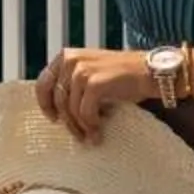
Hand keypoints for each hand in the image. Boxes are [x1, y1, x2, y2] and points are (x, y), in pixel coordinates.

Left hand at [35, 48, 149, 143]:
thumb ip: (73, 82)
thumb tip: (59, 110)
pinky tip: (99, 132)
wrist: (150, 71)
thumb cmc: (123, 76)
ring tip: (91, 137)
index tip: (54, 119)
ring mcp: (81, 70)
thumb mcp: (91, 72)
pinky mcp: (94, 83)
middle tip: (79, 136)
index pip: (43, 83)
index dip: (46, 104)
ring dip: (81, 127)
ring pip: (71, 109)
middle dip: (68, 122)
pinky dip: (91, 125)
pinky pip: (85, 112)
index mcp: (66, 56)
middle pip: (58, 100)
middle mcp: (70, 60)